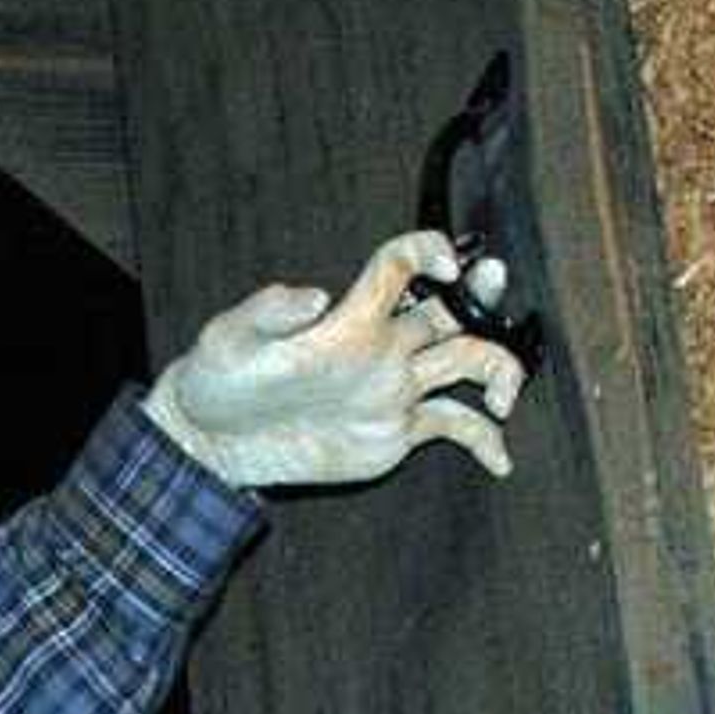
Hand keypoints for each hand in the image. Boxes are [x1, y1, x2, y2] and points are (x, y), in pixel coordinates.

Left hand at [144, 231, 527, 490]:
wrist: (210, 437)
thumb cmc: (217, 378)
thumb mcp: (229, 338)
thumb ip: (269, 311)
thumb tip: (314, 297)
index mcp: (348, 318)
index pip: (398, 268)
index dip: (426, 252)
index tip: (442, 265)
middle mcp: (382, 347)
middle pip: (450, 312)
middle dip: (481, 296)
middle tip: (494, 289)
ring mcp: (392, 391)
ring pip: (466, 364)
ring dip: (499, 370)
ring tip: (504, 398)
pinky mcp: (393, 435)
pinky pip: (453, 428)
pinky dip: (483, 440)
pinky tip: (501, 461)